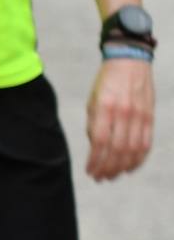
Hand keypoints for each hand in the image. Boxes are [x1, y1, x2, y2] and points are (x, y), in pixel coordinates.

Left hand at [86, 57, 154, 180]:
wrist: (130, 61)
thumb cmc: (107, 82)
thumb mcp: (92, 100)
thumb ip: (94, 124)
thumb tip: (96, 148)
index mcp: (105, 108)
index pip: (100, 142)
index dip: (95, 161)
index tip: (90, 171)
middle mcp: (124, 113)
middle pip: (117, 150)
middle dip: (108, 168)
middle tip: (100, 178)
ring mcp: (139, 116)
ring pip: (133, 150)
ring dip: (122, 167)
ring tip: (112, 176)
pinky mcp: (150, 117)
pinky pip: (146, 144)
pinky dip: (138, 159)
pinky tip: (130, 168)